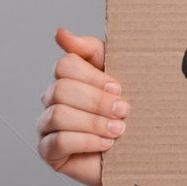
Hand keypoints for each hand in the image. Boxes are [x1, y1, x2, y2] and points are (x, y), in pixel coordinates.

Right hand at [35, 27, 128, 185]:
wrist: (140, 150)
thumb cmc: (128, 110)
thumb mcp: (118, 73)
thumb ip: (91, 50)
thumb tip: (60, 34)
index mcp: (68, 77)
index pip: (65, 65)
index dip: (93, 77)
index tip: (118, 87)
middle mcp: (52, 99)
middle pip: (61, 90)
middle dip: (97, 101)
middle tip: (123, 111)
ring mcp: (47, 125)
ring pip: (59, 115)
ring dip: (94, 123)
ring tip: (118, 130)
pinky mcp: (48, 151)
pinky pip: (58, 142)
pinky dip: (87, 141)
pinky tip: (106, 144)